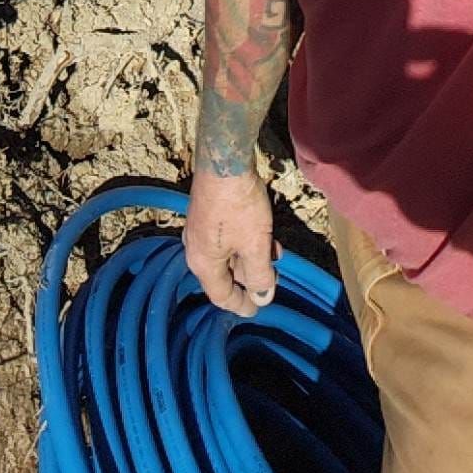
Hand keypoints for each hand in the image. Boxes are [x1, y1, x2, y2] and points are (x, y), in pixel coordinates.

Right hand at [184, 166, 278, 316]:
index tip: (256, 311)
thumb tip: (263, 298)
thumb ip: (260, 274)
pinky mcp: (208, 213)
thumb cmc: (239, 206)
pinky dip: (246, 241)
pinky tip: (266, 233)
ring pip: (228, 254)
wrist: (224, 161)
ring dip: (252, 256)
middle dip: (251, 277)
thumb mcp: (255, 244)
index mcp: (203, 263)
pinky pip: (227, 237)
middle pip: (224, 274)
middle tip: (274, 277)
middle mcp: (196, 249)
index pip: (221, 296)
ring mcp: (200, 230)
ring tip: (276, 252)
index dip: (241, 305)